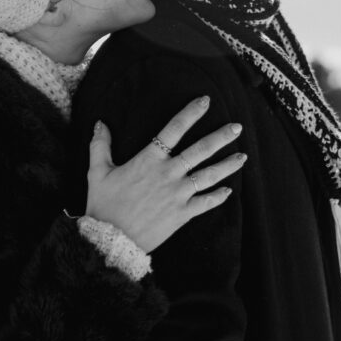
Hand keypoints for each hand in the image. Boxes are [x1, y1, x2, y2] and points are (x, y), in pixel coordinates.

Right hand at [85, 96, 244, 252]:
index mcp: (149, 160)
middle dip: (220, 137)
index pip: (174, 129)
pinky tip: (229, 191)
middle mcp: (168, 174)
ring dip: (227, 165)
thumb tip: (100, 123)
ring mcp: (178, 194)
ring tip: (243, 157)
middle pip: (200, 150)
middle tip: (237, 127)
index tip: (205, 101)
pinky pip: (205, 203)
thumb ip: (100, 145)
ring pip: (209, 175)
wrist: (111, 239)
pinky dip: (218, 197)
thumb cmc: (103, 205)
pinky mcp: (182, 214)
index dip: (191, 113)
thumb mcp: (97, 172)